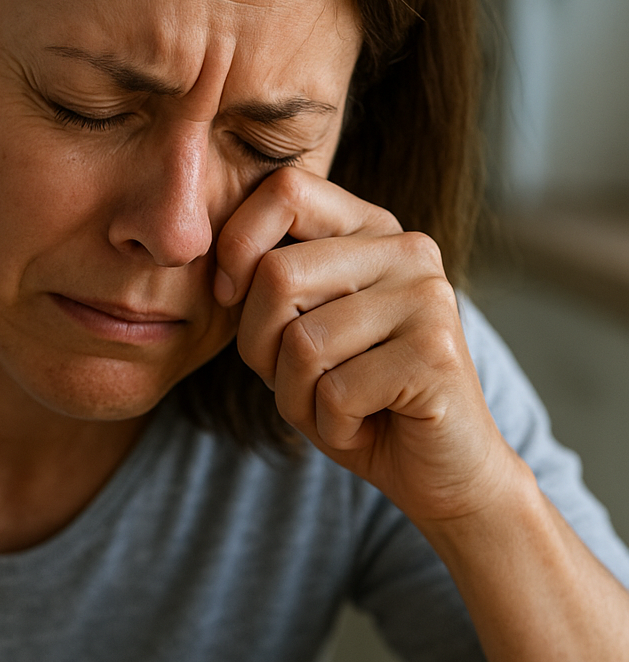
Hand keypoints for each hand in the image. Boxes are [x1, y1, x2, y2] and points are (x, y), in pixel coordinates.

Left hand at [214, 168, 521, 526]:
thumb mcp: (301, 333)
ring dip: (299, 398)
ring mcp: (428, 298)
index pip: (285, 190)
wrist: (443, 471)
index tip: (229, 297)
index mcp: (371, 231)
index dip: (236, 244)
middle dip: (260, 347)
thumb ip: (269, 289)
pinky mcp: (436, 355)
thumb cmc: (360, 401)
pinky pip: (335, 392)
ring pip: (301, 343)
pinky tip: (367, 427)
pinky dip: (334, 426)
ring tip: (338, 407)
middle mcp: (407, 251)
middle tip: (298, 382)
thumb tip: (220, 270)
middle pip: (277, 274)